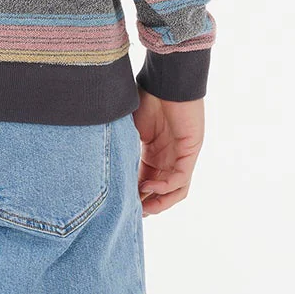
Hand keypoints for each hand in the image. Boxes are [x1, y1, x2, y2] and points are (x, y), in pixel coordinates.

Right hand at [132, 89, 203, 216]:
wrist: (165, 79)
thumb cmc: (146, 96)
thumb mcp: (129, 127)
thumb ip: (123, 147)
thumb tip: (104, 166)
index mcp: (152, 151)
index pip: (144, 180)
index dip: (134, 194)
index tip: (120, 204)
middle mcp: (167, 157)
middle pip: (159, 190)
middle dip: (146, 204)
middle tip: (132, 214)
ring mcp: (180, 156)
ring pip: (174, 190)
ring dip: (160, 202)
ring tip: (144, 209)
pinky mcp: (190, 152)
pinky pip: (181, 178)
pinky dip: (166, 186)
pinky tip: (150, 186)